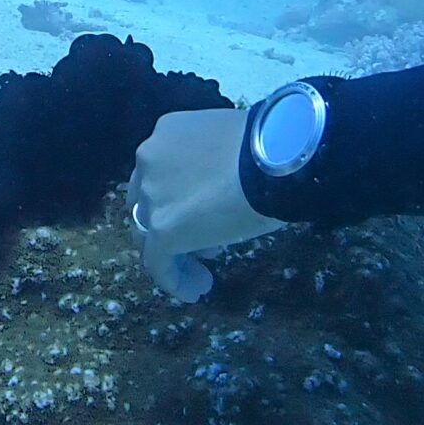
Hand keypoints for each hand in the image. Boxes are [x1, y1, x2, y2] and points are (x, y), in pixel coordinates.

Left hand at [127, 107, 283, 302]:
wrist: (276, 157)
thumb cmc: (269, 146)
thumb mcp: (232, 146)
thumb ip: (214, 167)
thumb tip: (221, 197)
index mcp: (166, 133)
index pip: (161, 172)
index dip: (180, 197)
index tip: (207, 213)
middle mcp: (148, 159)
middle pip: (148, 202)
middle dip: (174, 224)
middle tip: (205, 245)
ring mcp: (151, 194)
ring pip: (149, 232)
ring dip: (174, 254)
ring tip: (202, 273)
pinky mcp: (161, 229)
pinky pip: (157, 262)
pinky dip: (174, 280)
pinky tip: (195, 291)